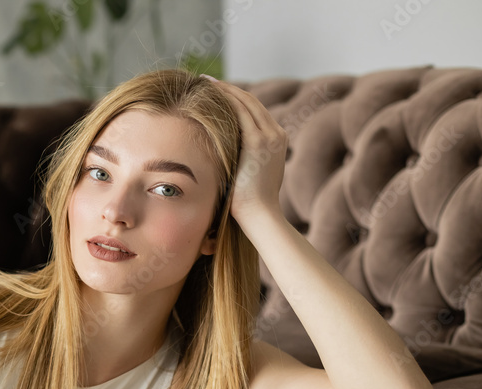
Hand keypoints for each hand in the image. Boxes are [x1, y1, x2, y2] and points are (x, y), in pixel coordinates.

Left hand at [208, 80, 287, 227]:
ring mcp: (269, 136)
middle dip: (228, 89)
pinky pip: (241, 111)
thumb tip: (223, 158)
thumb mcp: (248, 176)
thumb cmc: (248, 204)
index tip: (216, 92)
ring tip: (205, 82)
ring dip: (225, 89)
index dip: (235, 99)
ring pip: (246, 102)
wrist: (260, 215)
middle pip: (251, 102)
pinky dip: (225, 99)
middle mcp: (276, 134)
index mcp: (276, 141)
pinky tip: (209, 92)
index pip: (254, 112)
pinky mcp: (258, 141)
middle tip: (206, 81)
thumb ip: (242, 160)